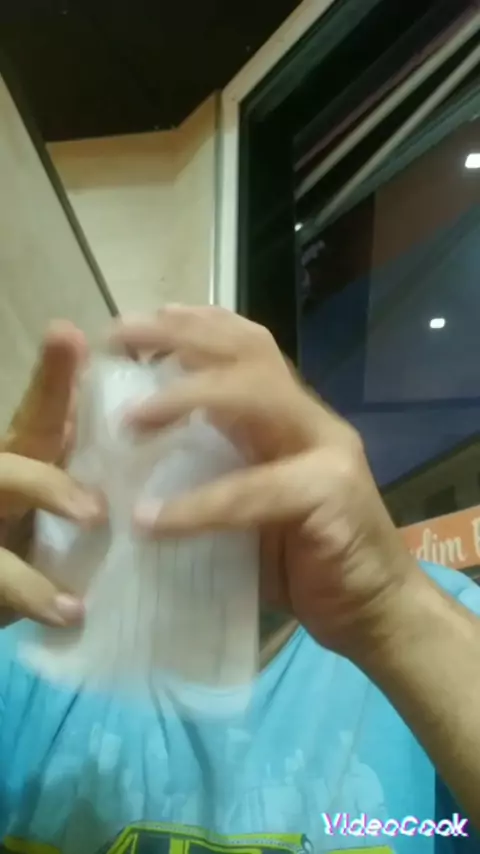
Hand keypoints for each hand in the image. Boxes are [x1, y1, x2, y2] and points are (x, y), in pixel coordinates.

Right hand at [0, 322, 103, 627]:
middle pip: (21, 430)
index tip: (69, 333)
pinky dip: (35, 592)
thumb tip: (160, 431)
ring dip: (47, 491)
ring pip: (3, 482)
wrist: (5, 592)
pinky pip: (3, 577)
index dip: (54, 372)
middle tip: (105, 402)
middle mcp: (7, 472)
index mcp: (32, 454)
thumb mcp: (65, 493)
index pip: (45, 406)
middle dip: (48, 404)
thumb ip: (92, 461)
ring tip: (93, 513)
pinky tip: (72, 608)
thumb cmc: (32, 537)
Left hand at [110, 305, 421, 658]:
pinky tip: (154, 520)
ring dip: (186, 398)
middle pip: (250, 351)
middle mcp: (311, 420)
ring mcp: (327, 450)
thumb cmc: (309, 563)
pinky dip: (198, 504)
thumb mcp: (253, 507)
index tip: (135, 325)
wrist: (376, 611)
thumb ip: (216, 473)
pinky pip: (253, 490)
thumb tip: (141, 464)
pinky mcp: (330, 494)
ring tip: (130, 421)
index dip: (194, 325)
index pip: (248, 346)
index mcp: (291, 417)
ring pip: (256, 396)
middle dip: (181, 336)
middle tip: (119, 338)